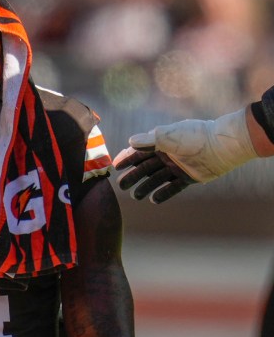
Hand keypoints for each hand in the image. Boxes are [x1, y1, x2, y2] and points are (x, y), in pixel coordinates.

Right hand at [113, 110, 257, 202]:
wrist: (221, 146)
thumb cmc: (193, 137)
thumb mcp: (167, 136)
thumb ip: (148, 140)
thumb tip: (130, 142)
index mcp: (161, 142)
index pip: (139, 152)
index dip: (127, 158)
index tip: (115, 167)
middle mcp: (167, 155)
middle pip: (145, 167)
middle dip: (132, 176)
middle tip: (121, 186)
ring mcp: (177, 167)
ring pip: (156, 178)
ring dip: (145, 187)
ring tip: (136, 196)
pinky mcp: (188, 177)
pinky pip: (172, 187)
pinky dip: (163, 193)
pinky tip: (153, 200)